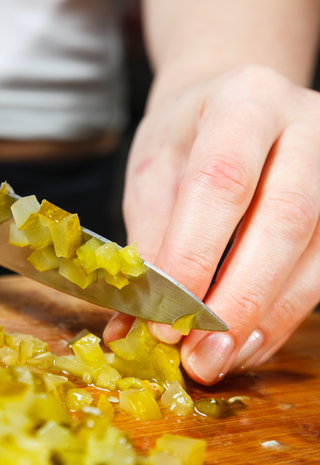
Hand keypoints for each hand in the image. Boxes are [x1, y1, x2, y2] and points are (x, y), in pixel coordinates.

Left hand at [104, 64, 319, 384]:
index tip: (166, 317)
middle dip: (240, 298)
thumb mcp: (156, 172)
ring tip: (220, 358)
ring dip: (266, 319)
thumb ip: (152, 241)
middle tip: (199, 355)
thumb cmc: (189, 139)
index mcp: (246, 101)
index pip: (222, 182)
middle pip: (285, 220)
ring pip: (317, 256)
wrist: (234, 112)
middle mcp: (306, 127)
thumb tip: (136, 323)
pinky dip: (283, 316)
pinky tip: (248, 341)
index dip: (195, 255)